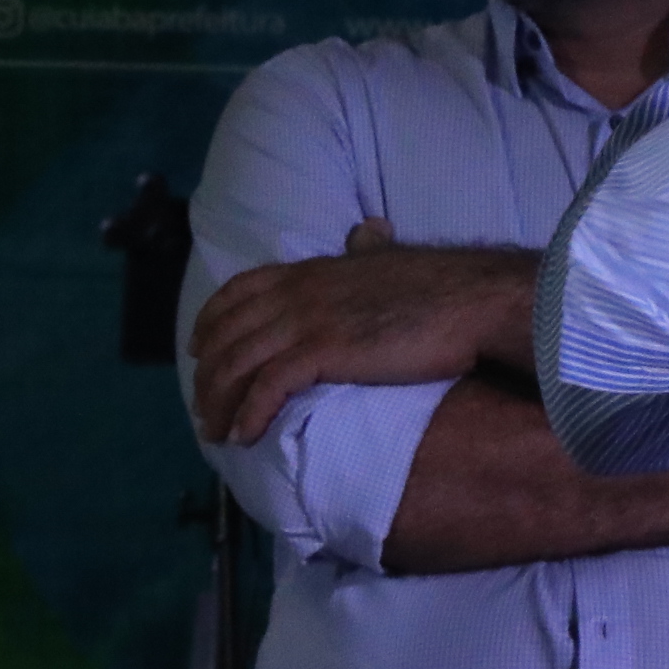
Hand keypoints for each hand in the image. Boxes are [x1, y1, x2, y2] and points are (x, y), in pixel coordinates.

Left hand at [187, 223, 538, 445]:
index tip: (197, 348)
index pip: (235, 293)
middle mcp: (294, 295)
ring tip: (216, 433)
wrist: (471, 299)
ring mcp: (305, 322)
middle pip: (226, 336)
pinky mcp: (323, 352)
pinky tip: (244, 435)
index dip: (209, 322)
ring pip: (238, 364)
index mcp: (305, 273)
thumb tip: (367, 233)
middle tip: (202, 410)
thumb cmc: (438, 286)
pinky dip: (250, 412)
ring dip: (220, 403)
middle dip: (207, 376)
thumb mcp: (384, 259)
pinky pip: (269, 386)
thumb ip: (364, 251)